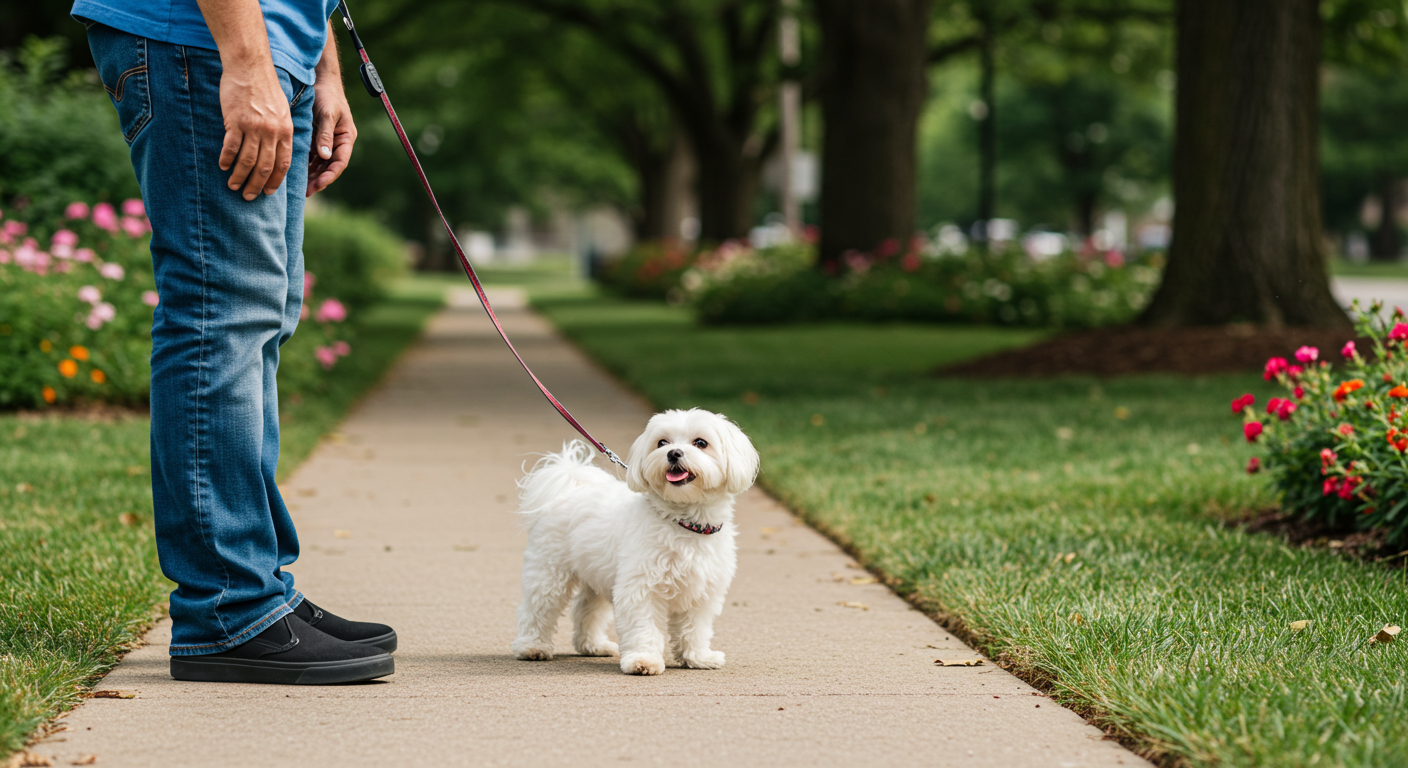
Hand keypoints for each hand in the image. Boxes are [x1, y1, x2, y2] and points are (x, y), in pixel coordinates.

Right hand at [217, 63, 293, 200]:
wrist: (250, 66)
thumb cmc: (265, 87)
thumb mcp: (283, 109)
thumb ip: (281, 130)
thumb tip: (278, 150)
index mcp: (285, 130)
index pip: (282, 163)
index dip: (275, 180)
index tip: (268, 192)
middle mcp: (272, 132)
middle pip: (265, 166)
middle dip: (256, 185)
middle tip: (248, 196)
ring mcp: (254, 127)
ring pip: (247, 160)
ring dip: (239, 177)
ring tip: (233, 186)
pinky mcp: (236, 121)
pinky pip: (231, 146)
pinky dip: (226, 159)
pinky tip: (222, 166)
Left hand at [307, 80, 356, 195]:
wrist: (320, 80)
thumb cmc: (327, 95)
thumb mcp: (327, 114)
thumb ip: (325, 135)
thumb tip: (325, 156)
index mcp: (346, 138)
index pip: (340, 162)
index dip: (329, 176)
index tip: (318, 185)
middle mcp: (337, 143)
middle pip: (329, 167)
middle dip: (318, 180)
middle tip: (305, 192)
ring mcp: (327, 141)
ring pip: (320, 164)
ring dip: (311, 175)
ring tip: (299, 187)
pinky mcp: (316, 138)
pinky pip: (311, 156)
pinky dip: (304, 165)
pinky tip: (294, 172)